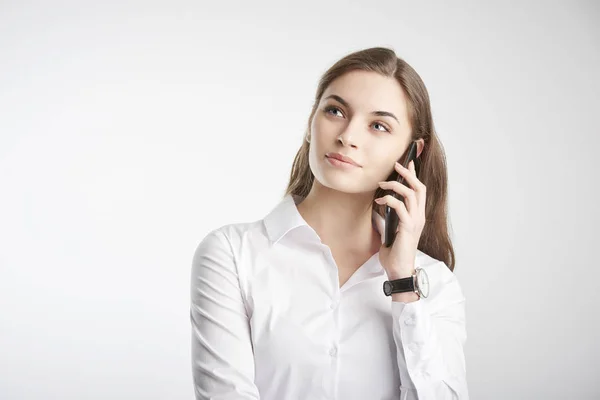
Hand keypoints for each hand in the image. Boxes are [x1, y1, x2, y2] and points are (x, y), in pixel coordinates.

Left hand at [375, 160, 426, 279]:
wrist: (399, 270)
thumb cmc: (395, 254)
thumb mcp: (389, 232)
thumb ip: (386, 220)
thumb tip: (377, 210)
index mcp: (417, 217)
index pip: (419, 191)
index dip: (414, 176)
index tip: (408, 163)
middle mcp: (419, 217)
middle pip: (419, 188)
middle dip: (409, 174)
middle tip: (397, 165)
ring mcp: (415, 222)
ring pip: (411, 194)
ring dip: (396, 184)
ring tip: (383, 182)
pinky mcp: (408, 227)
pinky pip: (400, 207)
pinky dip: (389, 200)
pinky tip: (379, 202)